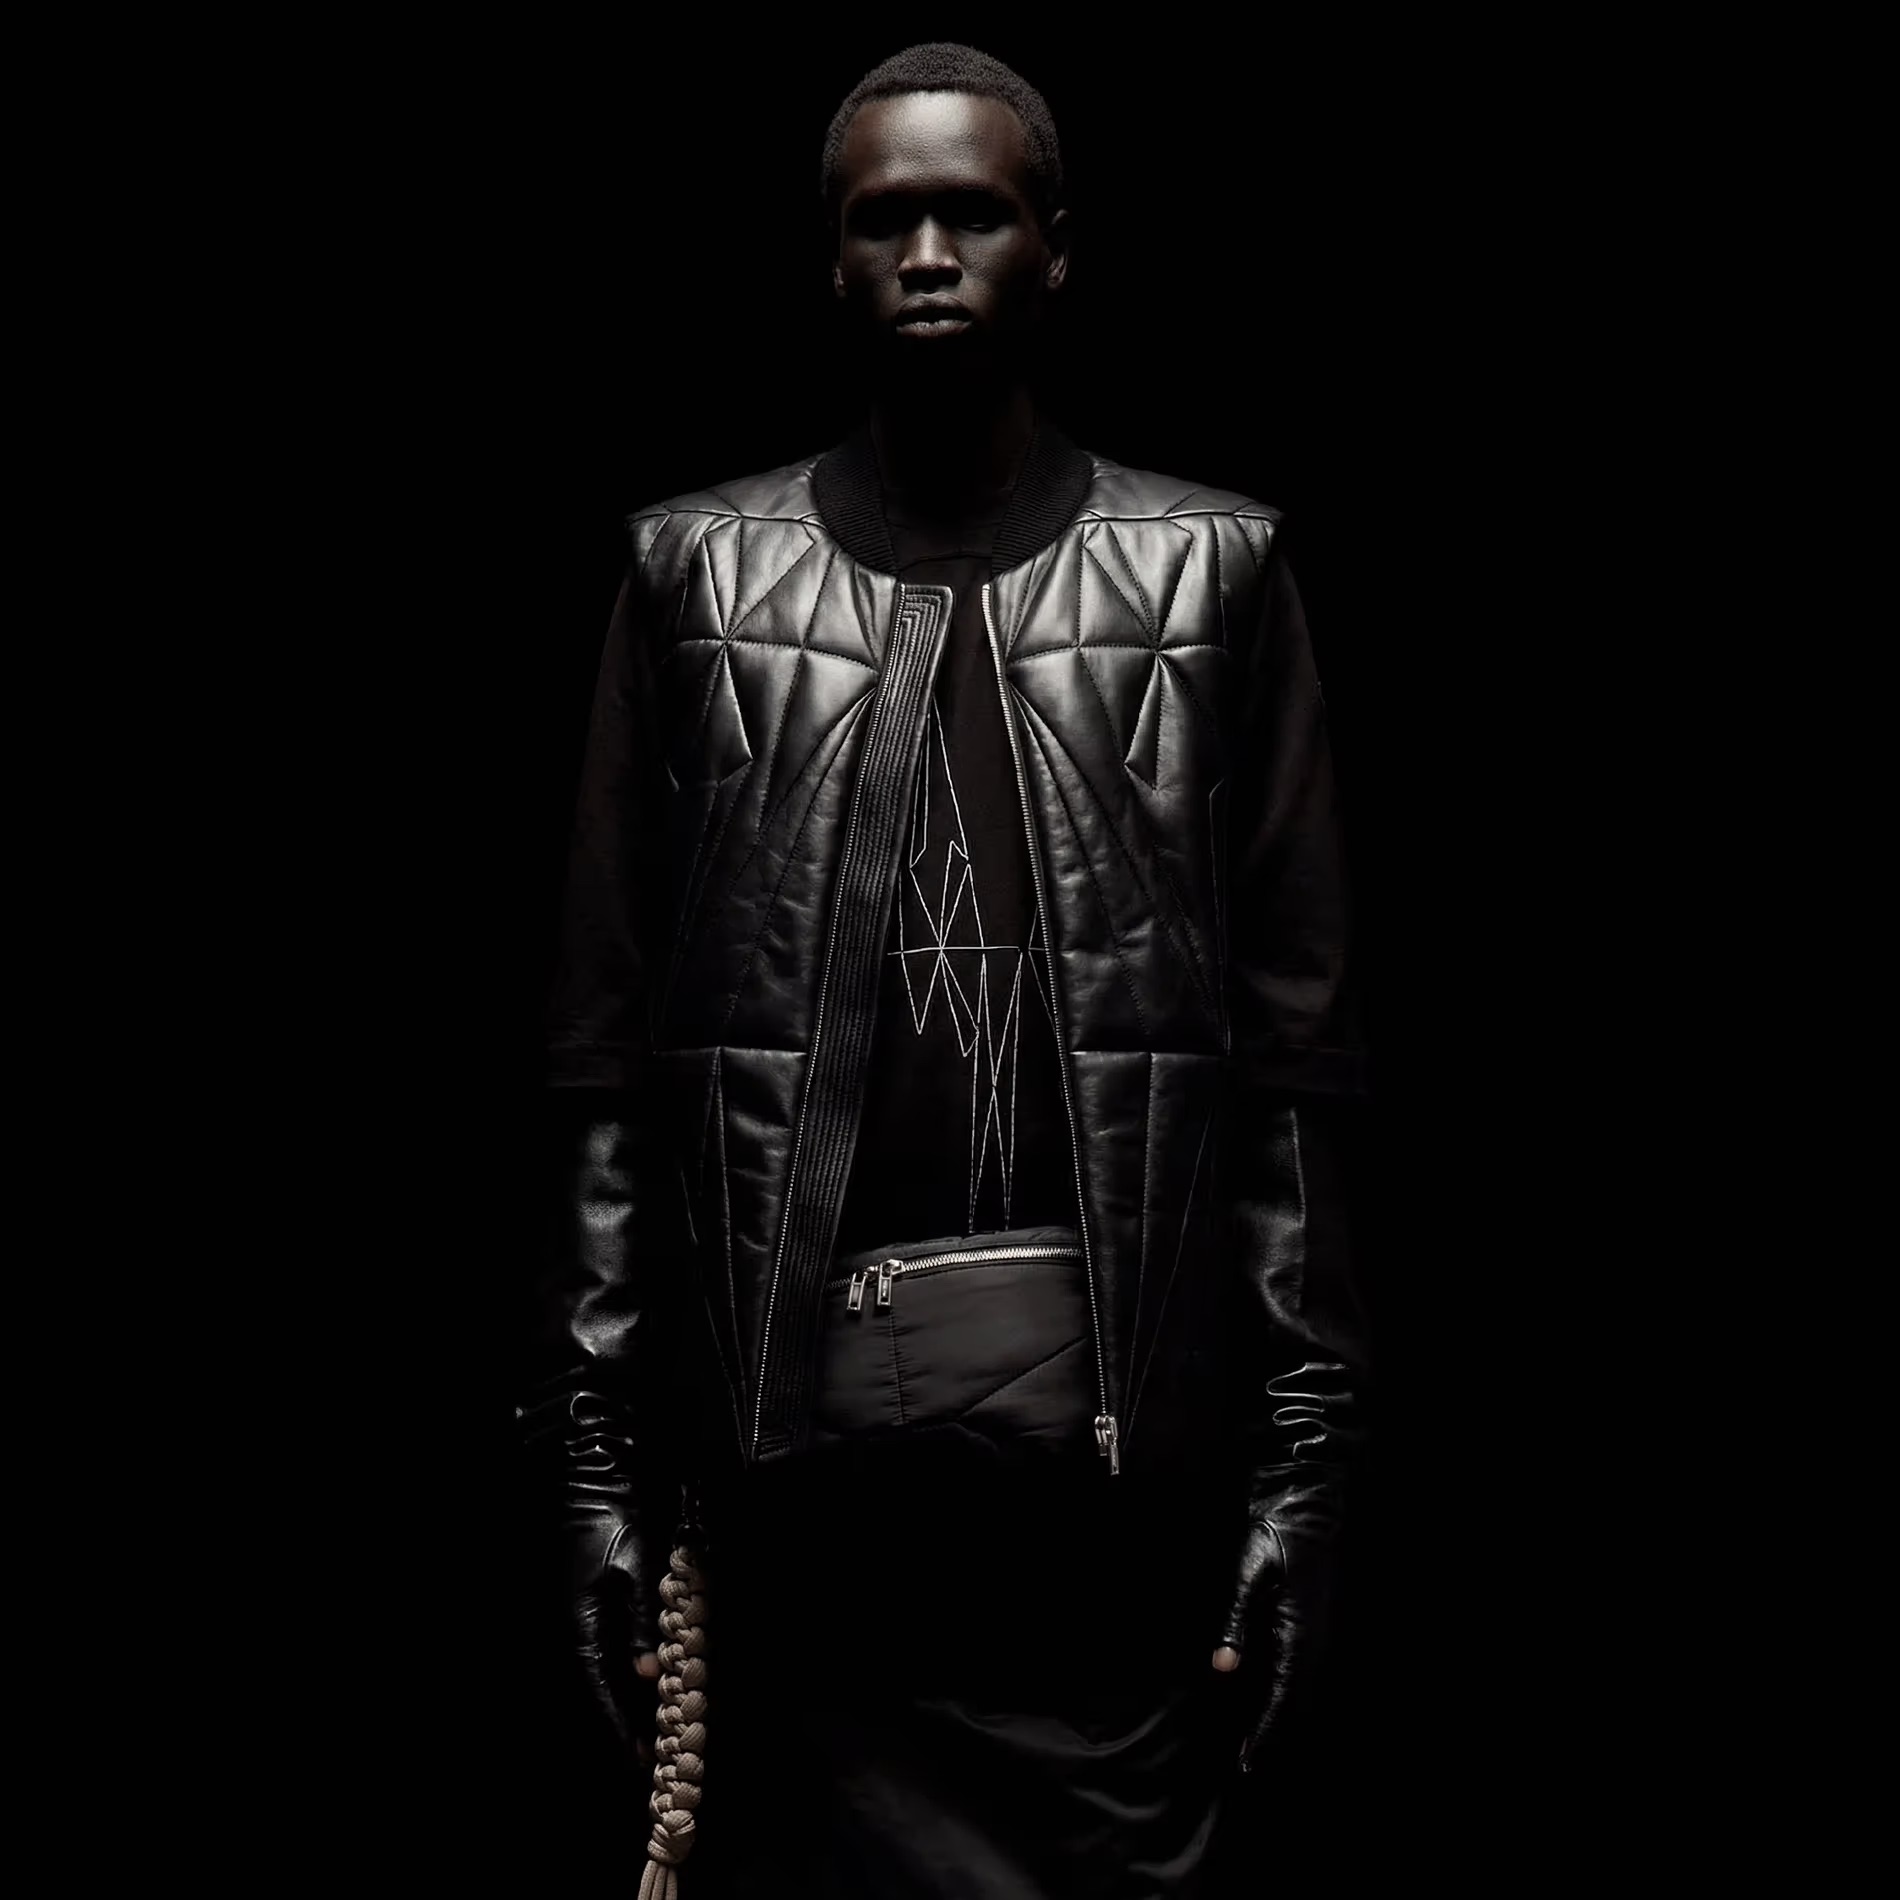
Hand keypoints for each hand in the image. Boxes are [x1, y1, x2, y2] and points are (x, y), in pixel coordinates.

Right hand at [566, 1484, 666, 1758]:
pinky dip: (621, 1670)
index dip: (619, 1726)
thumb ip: (643, 1619)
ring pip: (599, 1671)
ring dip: (622, 1698)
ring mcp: (577, 1614)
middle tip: (650, 1751)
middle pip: (597, 1688)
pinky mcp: (586, 1601)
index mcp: (580, 1622)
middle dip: (621, 1722)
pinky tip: (641, 1678)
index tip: (640, 1757)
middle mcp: (572, 1625)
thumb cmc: (617, 1514)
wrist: (595, 1473)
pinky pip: (602, 1649)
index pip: (599, 1689)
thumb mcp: (637, 1564)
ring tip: (649, 1725)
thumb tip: (648, 1672)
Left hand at [1212, 1492, 1336, 1768]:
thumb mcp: (1248, 1577)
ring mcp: (1319, 1635)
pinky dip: (1285, 1695)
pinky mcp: (1315, 1627)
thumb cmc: (1274, 1540)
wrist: (1307, 1512)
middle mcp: (1315, 1643)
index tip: (1247, 1760)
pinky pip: (1301, 1673)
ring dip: (1280, 1717)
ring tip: (1254, 1741)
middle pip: (1296, 1704)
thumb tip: (1223, 1667)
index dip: (1265, 1731)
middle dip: (1273, 1733)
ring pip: (1301, 1691)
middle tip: (1247, 1762)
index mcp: (1299, 1635)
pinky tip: (1267, 1699)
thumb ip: (1236, 1622)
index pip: (1283, 1698)